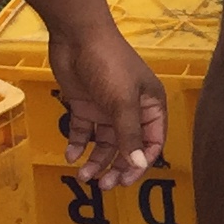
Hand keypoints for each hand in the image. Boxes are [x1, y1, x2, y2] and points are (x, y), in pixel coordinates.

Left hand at [50, 15, 164, 190]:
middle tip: (103, 186)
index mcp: (150, 106)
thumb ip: (130, 136)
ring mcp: (107, 108)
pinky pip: (83, 132)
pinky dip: (77, 145)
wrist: (77, 37)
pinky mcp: (85, 106)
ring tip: (83, 175)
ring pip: (105, 143)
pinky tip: (71, 155)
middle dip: (116, 167)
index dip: (140, 164)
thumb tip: (139, 166)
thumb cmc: (109, 65)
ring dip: (96, 161)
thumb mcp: (122, 102)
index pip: (152, 143)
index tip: (125, 180)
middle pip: (127, 147)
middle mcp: (131, 110)